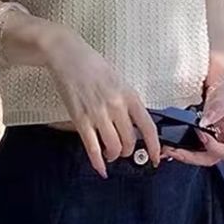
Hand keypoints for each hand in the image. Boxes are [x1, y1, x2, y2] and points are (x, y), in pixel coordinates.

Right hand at [42, 24, 160, 177]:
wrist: (68, 55)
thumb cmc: (92, 65)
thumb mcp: (118, 79)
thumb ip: (126, 100)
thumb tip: (133, 122)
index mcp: (128, 94)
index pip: (148, 126)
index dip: (154, 146)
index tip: (155, 158)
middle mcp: (116, 105)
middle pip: (129, 141)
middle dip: (128, 151)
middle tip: (123, 150)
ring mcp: (98, 113)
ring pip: (113, 147)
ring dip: (113, 155)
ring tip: (110, 153)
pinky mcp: (80, 118)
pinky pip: (91, 147)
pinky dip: (97, 162)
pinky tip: (100, 168)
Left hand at [162, 69, 223, 167]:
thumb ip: (219, 107)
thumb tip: (205, 122)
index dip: (213, 148)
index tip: (201, 133)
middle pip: (210, 158)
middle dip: (191, 157)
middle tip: (174, 150)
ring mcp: (215, 137)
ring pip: (200, 155)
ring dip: (184, 154)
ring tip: (169, 148)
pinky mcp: (205, 132)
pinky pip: (194, 144)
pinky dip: (182, 145)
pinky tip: (172, 143)